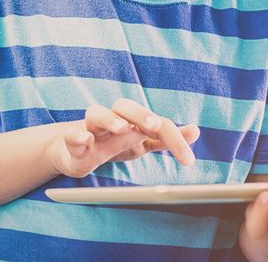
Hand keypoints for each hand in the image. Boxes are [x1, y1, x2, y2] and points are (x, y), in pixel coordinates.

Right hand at [48, 99, 199, 177]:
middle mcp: (113, 121)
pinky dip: (77, 136)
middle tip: (153, 126)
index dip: (175, 139)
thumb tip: (195, 131)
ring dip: (110, 119)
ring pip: (96, 113)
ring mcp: (91, 129)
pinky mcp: (72, 141)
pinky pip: (72, 134)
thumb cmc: (112, 142)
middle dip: (141, 115)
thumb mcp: (142, 142)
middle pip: (126, 107)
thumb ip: (165, 139)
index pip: (157, 123)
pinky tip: (85, 141)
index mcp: (133, 122)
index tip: (188, 161)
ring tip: (120, 128)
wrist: (74, 148)